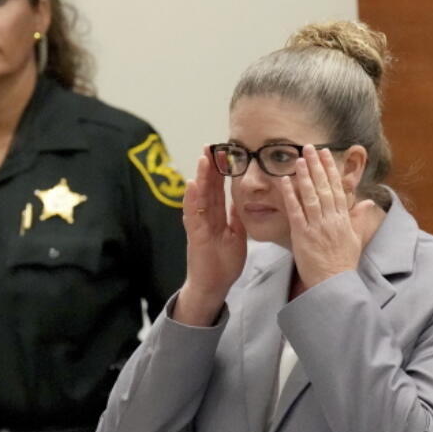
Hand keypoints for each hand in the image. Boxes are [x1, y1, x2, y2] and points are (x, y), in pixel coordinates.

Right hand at [176, 146, 247, 324]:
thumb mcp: (237, 236)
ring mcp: (199, 225)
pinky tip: (192, 184)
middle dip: (209, 167)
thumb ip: (236, 218)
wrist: (214, 285)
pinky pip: (193, 214)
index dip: (221, 172)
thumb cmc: (223, 263)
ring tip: (202, 158)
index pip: (218, 189)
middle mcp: (206, 217)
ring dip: (200, 177)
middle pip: (207, 188)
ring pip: (199, 197)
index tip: (224, 154)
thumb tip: (241, 202)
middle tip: (210, 145)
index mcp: (217, 217)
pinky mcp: (195, 235)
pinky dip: (191, 199)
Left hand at [278, 145, 379, 288]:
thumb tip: (368, 202)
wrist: (334, 283)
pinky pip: (296, 211)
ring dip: (304, 176)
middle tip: (310, 147)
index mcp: (343, 219)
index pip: (337, 189)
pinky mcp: (302, 235)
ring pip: (310, 196)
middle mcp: (331, 219)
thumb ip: (359, 218)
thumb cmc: (344, 263)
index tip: (326, 154)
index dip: (331, 170)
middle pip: (324, 187)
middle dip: (317, 166)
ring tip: (298, 159)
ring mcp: (316, 226)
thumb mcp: (356, 239)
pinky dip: (290, 195)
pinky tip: (285, 181)